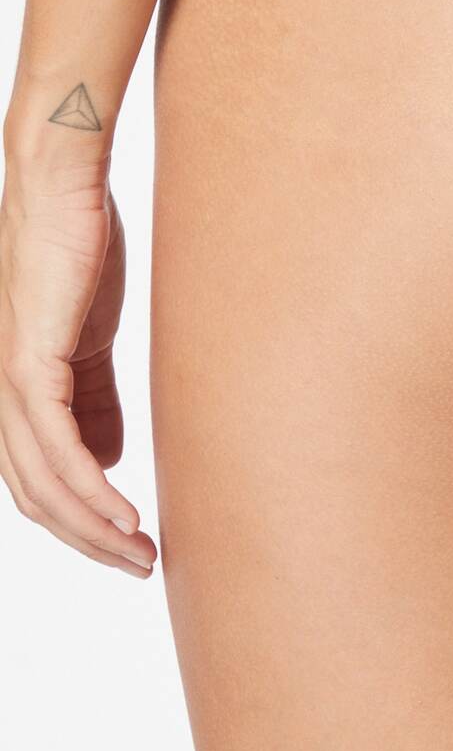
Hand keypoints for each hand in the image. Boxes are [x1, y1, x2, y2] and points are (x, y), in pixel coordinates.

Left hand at [0, 156, 156, 575]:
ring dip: (93, 528)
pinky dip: (89, 490)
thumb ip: (96, 395)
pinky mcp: (29, 362)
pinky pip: (56, 447)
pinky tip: (122, 514)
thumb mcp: (91, 335)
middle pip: (35, 495)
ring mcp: (8, 379)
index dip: (78, 520)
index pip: (37, 477)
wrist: (63, 184)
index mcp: (14, 389)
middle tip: (140, 566)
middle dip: (89, 540)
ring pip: (41, 483)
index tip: (128, 543)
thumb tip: (108, 455)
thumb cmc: (78, 246)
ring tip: (140, 553)